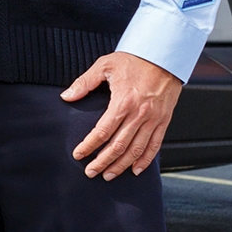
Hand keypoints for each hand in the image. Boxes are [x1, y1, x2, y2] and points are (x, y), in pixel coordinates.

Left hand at [63, 51, 181, 178]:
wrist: (163, 57)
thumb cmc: (134, 60)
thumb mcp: (104, 66)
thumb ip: (84, 83)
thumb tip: (66, 96)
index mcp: (122, 102)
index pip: (102, 131)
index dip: (89, 145)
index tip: (78, 155)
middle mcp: (139, 115)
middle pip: (119, 146)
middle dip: (103, 161)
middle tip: (91, 172)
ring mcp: (154, 120)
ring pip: (136, 150)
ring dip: (121, 165)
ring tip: (109, 175)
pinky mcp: (164, 121)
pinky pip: (155, 146)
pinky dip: (145, 160)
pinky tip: (135, 169)